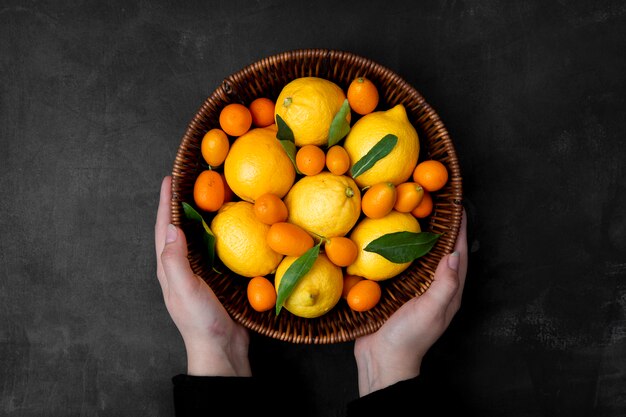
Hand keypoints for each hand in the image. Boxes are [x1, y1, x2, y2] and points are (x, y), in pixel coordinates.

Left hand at [155, 176, 250, 376]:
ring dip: (195, 215)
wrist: (221, 348)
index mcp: (168, 267)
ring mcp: (197, 272)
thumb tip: (170, 227)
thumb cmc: (201, 321)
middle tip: (187, 180)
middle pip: (175, 228)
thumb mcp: (185, 289)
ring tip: (204, 195)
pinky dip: (214, 232)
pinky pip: (212, 248)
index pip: (163, 228)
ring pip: (194, 236)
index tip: (169, 178)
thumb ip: (176, 260)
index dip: (164, 202)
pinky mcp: (214, 278)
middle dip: (177, 203)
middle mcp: (180, 267)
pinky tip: (226, 226)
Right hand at [353, 210, 467, 395]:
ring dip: (420, 234)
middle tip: (435, 202)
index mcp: (448, 292)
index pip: (458, 254)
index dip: (460, 230)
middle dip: (441, 227)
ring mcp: (414, 288)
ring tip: (413, 212)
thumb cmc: (408, 338)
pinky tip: (389, 235)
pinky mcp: (395, 290)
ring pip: (420, 255)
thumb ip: (444, 285)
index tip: (457, 205)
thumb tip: (454, 253)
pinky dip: (399, 248)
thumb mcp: (430, 310)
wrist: (381, 359)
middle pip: (441, 251)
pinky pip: (400, 263)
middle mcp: (434, 287)